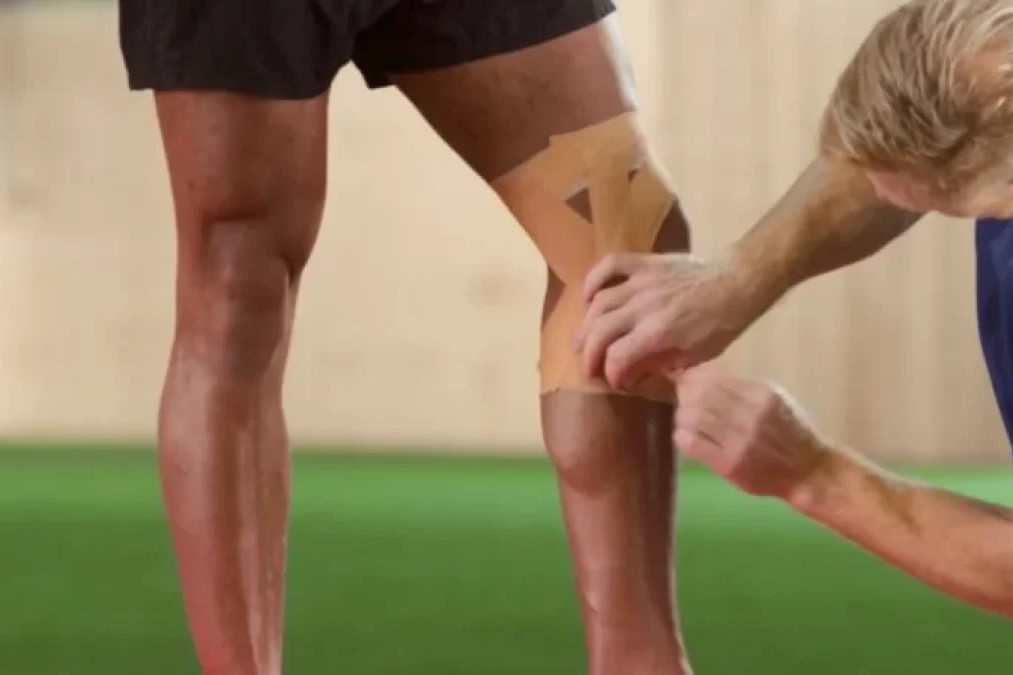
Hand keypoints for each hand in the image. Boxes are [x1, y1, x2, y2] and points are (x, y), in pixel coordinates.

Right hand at [575, 252, 758, 389]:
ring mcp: (642, 282)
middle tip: (589, 367)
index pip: (618, 357)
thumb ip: (660, 364)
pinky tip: (588, 297)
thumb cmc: (720, 324)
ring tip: (584, 340)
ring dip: (586, 325)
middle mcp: (644, 306)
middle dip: (589, 354)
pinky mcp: (645, 263)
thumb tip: (631, 374)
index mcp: (659, 332)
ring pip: (599, 303)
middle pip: (600, 331)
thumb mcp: (695, 356)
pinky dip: (593, 280)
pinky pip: (609, 266)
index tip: (615, 381)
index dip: (611, 374)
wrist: (738, 282)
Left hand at [673, 366, 829, 500]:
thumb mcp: (775, 400)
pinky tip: (687, 436)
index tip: (686, 378)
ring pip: (690, 418)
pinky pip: (691, 443)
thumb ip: (744, 388)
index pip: (714, 378)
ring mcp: (737, 440)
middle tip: (682, 398)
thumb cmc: (791, 433)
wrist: (808, 472)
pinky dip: (682, 436)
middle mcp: (748, 415)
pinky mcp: (727, 464)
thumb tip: (706, 375)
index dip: (693, 377)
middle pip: (698, 395)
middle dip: (684, 394)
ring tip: (686, 419)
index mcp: (761, 394)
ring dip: (682, 416)